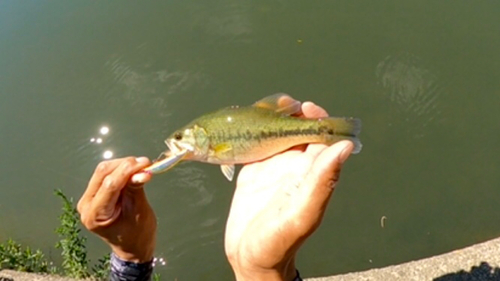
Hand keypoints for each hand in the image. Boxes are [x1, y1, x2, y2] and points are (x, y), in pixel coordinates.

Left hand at [77, 157, 155, 262]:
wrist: (133, 246)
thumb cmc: (138, 234)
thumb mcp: (139, 212)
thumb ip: (136, 189)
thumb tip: (142, 171)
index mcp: (95, 215)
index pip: (109, 185)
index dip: (128, 171)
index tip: (146, 163)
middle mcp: (87, 205)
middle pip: (102, 173)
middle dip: (125, 165)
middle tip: (145, 163)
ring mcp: (89, 198)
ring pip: (104, 171)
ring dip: (123, 165)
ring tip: (142, 167)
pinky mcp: (95, 193)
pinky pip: (106, 175)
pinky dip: (121, 170)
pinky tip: (134, 171)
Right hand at [225, 102, 354, 280]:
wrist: (249, 256)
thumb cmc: (279, 241)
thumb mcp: (302, 212)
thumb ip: (323, 181)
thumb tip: (345, 146)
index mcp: (313, 173)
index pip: (322, 137)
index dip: (317, 119)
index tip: (305, 107)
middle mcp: (296, 166)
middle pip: (299, 130)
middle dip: (291, 113)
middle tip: (276, 104)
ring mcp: (274, 166)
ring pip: (277, 133)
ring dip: (271, 119)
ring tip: (258, 109)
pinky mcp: (253, 170)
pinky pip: (256, 143)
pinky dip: (252, 130)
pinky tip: (243, 122)